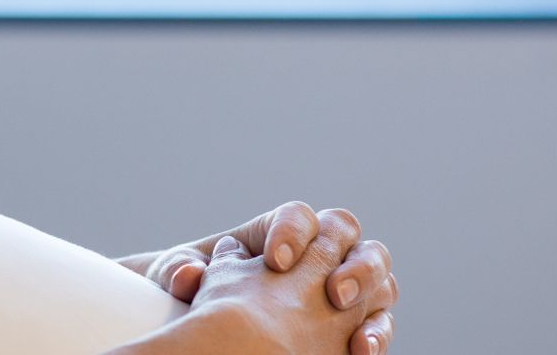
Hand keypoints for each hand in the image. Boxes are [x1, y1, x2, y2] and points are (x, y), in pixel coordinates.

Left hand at [120, 200, 392, 325]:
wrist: (213, 329)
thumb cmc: (195, 291)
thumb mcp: (178, 277)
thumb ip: (179, 270)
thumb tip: (187, 276)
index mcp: (278, 230)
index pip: (298, 215)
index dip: (292, 233)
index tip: (274, 262)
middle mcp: (317, 251)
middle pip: (348, 234)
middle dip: (346, 258)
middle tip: (330, 292)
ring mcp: (342, 286)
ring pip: (377, 274)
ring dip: (370, 290)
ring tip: (350, 319)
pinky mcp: (354, 324)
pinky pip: (378, 323)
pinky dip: (376, 334)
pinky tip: (360, 351)